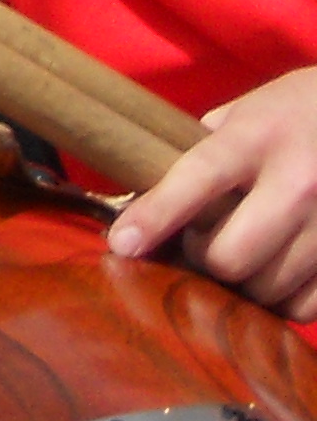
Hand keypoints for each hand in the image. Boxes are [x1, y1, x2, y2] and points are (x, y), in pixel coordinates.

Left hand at [113, 67, 316, 315]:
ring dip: (243, 283)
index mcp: (258, 137)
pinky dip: (283, 301)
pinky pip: (306, 305)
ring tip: (245, 252)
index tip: (123, 244)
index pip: (197, 179)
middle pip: (231, 255)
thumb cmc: (289, 115)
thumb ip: (198, 156)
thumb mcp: (241, 115)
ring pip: (267, 287)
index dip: (155, 215)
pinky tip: (277, 274)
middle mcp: (300, 179)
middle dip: (204, 259)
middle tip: (202, 244)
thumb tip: (140, 208)